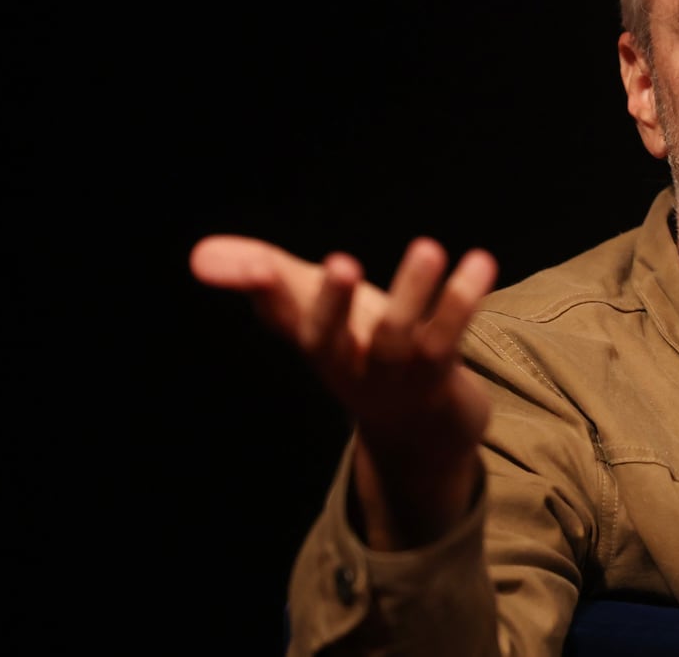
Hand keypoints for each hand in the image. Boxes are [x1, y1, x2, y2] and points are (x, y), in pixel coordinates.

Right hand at [189, 234, 498, 547]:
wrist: (421, 431)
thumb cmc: (360, 352)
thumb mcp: (314, 309)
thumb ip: (264, 276)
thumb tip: (198, 256)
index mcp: (313, 343)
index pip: (281, 317)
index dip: (265, 291)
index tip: (258, 265)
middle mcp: (346, 365)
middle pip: (329, 340)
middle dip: (330, 303)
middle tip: (336, 262)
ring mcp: (394, 377)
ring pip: (399, 338)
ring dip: (412, 293)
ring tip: (426, 246)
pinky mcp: (440, 379)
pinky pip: (450, 340)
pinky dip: (462, 303)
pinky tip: (480, 264)